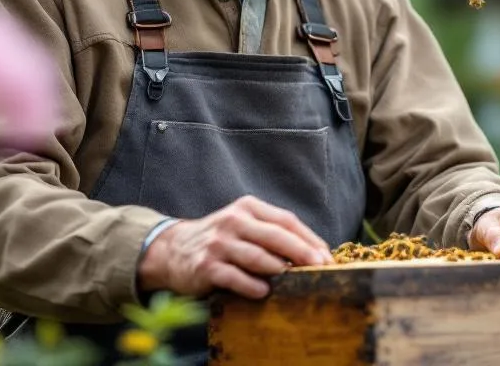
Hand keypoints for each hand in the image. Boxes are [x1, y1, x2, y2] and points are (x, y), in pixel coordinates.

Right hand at [136, 195, 331, 299]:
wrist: (172, 250)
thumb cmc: (221, 240)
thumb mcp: (244, 227)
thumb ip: (273, 235)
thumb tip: (315, 253)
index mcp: (248, 208)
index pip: (286, 221)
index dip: (309, 239)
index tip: (327, 257)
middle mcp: (233, 221)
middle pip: (276, 236)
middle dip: (302, 252)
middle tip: (321, 267)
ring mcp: (218, 243)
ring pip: (256, 256)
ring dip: (279, 269)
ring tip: (296, 280)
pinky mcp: (205, 266)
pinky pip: (233, 277)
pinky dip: (251, 285)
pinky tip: (264, 291)